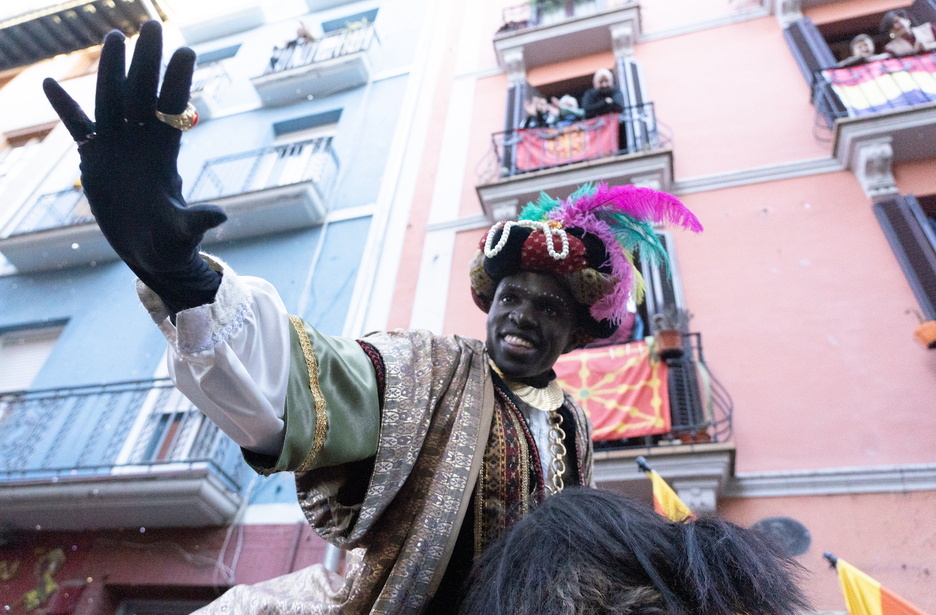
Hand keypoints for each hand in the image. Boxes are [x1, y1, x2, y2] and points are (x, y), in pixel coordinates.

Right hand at [43, 21, 225, 314]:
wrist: (150, 252)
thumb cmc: (171, 243)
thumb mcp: (183, 234)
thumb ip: (196, 221)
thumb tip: (221, 215)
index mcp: (166, 156)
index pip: (173, 111)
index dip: (179, 83)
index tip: (187, 51)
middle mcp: (142, 144)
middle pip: (144, 95)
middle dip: (148, 62)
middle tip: (154, 25)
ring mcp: (118, 147)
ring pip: (113, 100)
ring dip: (112, 70)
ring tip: (114, 37)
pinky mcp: (95, 159)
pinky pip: (78, 127)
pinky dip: (65, 108)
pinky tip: (50, 83)